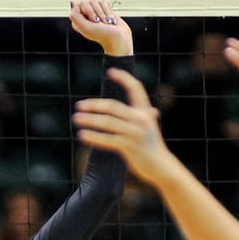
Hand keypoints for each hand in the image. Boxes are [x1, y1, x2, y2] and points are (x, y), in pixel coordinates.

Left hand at [68, 0, 131, 56]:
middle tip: (98, 22)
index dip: (87, 10)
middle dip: (96, 11)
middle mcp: (86, 15)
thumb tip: (74, 4)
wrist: (118, 37)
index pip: (79, 5)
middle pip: (89, 1)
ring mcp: (96, 12)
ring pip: (98, 1)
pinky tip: (109, 19)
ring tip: (104, 22)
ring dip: (103, 13)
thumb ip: (75, 16)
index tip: (92, 20)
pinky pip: (105, 2)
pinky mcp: (104, 10)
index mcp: (79, 20)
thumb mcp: (85, 27)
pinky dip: (108, 11)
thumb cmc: (102, 35)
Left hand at [72, 69, 178, 187]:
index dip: (124, 78)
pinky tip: (82, 135)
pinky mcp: (129, 147)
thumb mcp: (151, 129)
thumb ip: (147, 119)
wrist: (162, 167)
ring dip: (90, 120)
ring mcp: (135, 133)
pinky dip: (94, 137)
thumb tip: (152, 111)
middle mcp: (141, 120)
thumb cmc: (153, 148)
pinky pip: (108, 140)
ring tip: (76, 118)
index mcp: (145, 112)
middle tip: (79, 105)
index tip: (110, 71)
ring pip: (108, 123)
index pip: (136, 89)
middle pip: (114, 106)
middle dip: (95, 104)